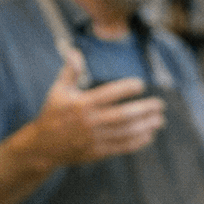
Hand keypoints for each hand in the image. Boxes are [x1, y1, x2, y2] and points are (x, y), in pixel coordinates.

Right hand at [8, 49, 165, 169]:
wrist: (43, 146)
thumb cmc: (52, 113)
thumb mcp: (58, 90)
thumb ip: (70, 71)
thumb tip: (75, 50)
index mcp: (82, 104)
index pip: (110, 93)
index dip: (127, 88)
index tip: (141, 84)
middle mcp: (90, 121)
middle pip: (124, 115)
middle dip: (145, 109)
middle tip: (160, 104)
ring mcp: (95, 138)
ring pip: (126, 132)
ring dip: (146, 126)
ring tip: (160, 120)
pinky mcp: (98, 152)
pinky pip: (122, 147)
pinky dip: (138, 142)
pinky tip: (149, 135)